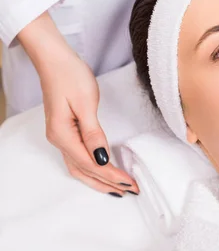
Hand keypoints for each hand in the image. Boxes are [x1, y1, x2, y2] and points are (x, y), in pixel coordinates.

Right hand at [17, 13, 138, 196]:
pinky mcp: (66, 130)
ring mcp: (61, 136)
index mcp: (64, 135)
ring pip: (80, 167)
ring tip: (118, 189)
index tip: (131, 183)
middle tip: (131, 191)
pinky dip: (91, 169)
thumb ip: (93, 134)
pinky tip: (102, 171)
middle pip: (85, 170)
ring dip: (99, 180)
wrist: (55, 60)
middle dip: (108, 183)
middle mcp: (59, 140)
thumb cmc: (71, 77)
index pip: (92, 164)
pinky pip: (78, 157)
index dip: (112, 175)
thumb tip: (101, 159)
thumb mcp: (86, 103)